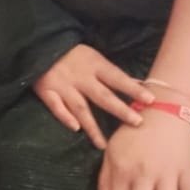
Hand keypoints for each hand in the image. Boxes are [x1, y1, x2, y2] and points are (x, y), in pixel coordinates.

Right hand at [32, 44, 155, 149]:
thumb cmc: (71, 53)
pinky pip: (56, 106)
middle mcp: (81, 77)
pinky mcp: (46, 90)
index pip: (118, 78)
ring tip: (104, 145)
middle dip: (120, 110)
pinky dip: (65, 117)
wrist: (39, 44)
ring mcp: (63, 85)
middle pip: (103, 96)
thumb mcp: (93, 57)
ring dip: (93, 127)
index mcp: (94, 64)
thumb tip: (138, 84)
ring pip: (81, 108)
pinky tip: (75, 129)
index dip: (133, 89)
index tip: (150, 99)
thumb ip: (111, 73)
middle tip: (137, 123)